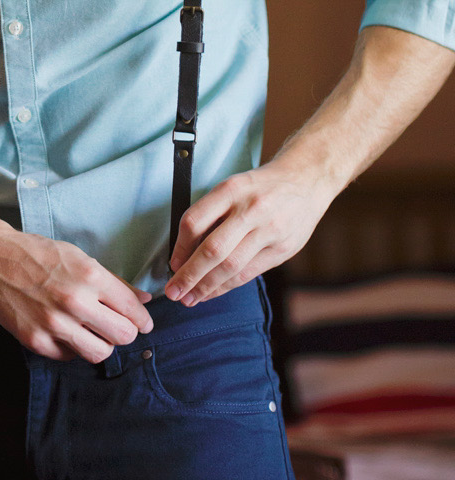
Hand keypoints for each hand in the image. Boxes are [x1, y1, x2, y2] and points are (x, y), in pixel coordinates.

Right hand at [0, 216, 153, 362]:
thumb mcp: (80, 258)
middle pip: (123, 336)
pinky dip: (73, 347)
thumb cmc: (39, 255)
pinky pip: (70, 356)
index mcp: (89, 276)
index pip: (133, 310)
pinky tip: (67, 332)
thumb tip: (143, 300)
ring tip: (94, 333)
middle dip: (126, 332)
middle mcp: (74, 301)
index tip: (142, 323)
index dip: (143, 319)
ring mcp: (54, 324)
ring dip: (101, 344)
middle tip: (119, 328)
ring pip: (100, 353)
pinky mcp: (36, 340)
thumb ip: (113, 282)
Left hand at [165, 159, 331, 306]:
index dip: (179, 247)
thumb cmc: (261, 187)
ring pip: (231, 266)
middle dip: (189, 275)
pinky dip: (228, 286)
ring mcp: (269, 230)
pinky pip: (249, 273)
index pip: (195, 221)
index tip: (171, 265)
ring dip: (207, 287)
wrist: (307, 180)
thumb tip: (184, 251)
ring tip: (190, 299)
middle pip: (212, 250)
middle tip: (173, 292)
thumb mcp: (233, 186)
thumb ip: (212, 214)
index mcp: (231, 190)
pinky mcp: (283, 249)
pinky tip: (213, 293)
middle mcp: (250, 209)